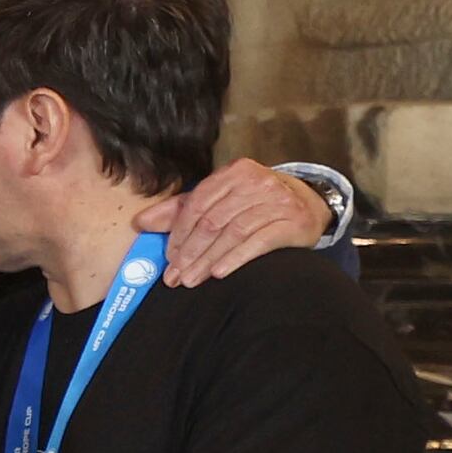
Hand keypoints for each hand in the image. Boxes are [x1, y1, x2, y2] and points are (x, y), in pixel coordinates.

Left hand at [149, 157, 334, 286]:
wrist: (310, 203)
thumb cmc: (257, 202)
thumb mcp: (222, 198)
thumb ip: (182, 209)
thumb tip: (141, 223)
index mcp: (234, 172)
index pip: (197, 203)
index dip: (178, 232)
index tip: (167, 257)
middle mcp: (257, 183)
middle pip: (213, 221)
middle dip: (189, 252)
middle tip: (175, 277)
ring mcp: (278, 202)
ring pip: (233, 233)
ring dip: (208, 260)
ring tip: (191, 280)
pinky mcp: (294, 222)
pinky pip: (259, 242)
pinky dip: (236, 259)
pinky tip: (219, 273)